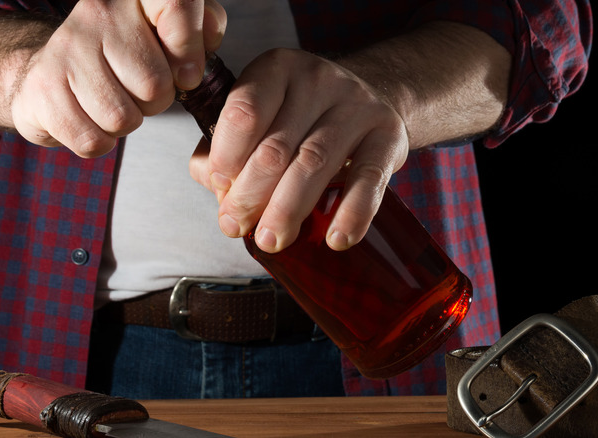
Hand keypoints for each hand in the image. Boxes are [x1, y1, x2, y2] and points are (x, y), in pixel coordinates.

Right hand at [10, 0, 225, 156]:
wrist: (48, 70)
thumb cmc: (121, 56)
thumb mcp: (166, 34)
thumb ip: (201, 30)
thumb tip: (203, 50)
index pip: (176, 5)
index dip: (190, 48)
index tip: (186, 74)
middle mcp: (98, 13)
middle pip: (155, 85)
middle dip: (156, 103)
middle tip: (138, 91)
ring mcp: (66, 49)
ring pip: (123, 118)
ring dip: (127, 123)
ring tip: (114, 102)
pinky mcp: (43, 88)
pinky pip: (92, 140)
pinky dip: (99, 141)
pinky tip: (90, 118)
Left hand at [189, 49, 408, 252]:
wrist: (372, 95)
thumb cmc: (303, 116)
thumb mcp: (264, 115)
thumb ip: (228, 146)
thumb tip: (208, 180)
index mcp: (276, 69)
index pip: (243, 113)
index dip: (225, 159)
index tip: (219, 189)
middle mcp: (317, 80)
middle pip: (275, 146)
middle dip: (250, 195)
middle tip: (237, 227)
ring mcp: (357, 105)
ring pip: (314, 163)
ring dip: (288, 210)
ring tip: (272, 239)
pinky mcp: (389, 134)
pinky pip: (369, 179)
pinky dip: (352, 213)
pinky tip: (336, 238)